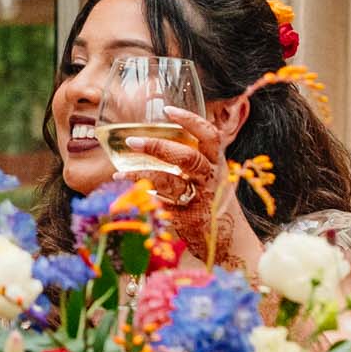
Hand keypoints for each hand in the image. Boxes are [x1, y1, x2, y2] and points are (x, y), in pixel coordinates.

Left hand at [129, 107, 238, 260]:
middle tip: (132, 141)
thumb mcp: (211, 175)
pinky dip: (148, 202)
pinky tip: (131, 198)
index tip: (168, 110)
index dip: (190, 120)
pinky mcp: (191, 220)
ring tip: (118, 175)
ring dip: (141, 176)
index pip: (209, 135)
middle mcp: (211, 179)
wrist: (232, 241)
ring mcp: (202, 200)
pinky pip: (165, 208)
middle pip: (187, 158)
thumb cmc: (215, 202)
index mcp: (216, 163)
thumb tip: (161, 134)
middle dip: (158, 146)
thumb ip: (194, 157)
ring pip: (171, 183)